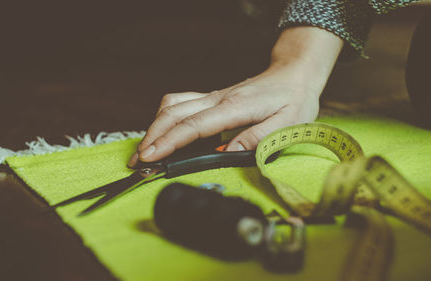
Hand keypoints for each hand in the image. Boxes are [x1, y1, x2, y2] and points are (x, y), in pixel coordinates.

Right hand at [129, 26, 342, 166]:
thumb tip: (227, 151)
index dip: (169, 142)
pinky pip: (180, 102)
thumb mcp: (287, 125)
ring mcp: (212, 96)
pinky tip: (162, 129)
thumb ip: (257, 138)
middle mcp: (218, 99)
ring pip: (172, 106)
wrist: (293, 74)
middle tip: (137, 160)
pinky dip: (165, 116)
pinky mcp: (211, 98)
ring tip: (144, 149)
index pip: (194, 126)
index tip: (150, 156)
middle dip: (151, 137)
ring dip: (154, 126)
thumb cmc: (293, 100)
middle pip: (174, 114)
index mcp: (235, 108)